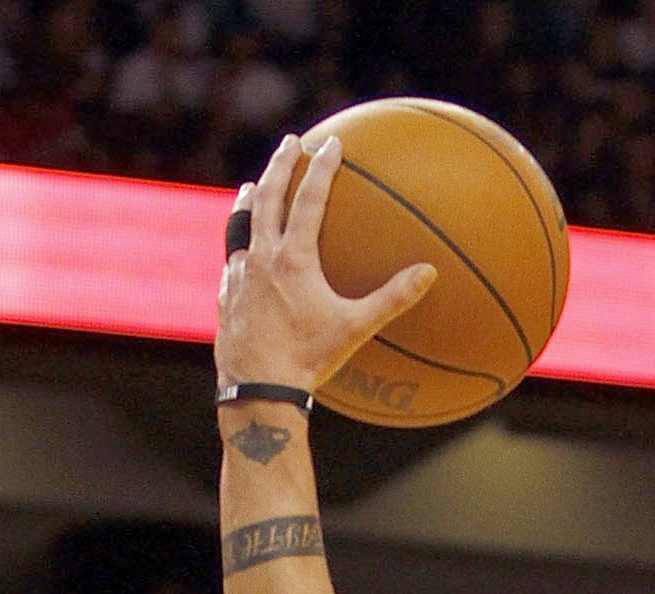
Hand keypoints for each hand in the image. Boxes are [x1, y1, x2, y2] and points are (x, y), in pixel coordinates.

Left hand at [218, 135, 436, 402]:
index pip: (309, 198)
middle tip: (290, 143)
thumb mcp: (355, 328)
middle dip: (281, 165)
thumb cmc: (308, 360)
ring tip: (253, 187)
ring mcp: (238, 275)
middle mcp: (261, 256)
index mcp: (293, 257)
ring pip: (241, 223)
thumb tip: (429, 273)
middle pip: (268, 197)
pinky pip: (230, 260)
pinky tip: (240, 250)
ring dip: (249, 200)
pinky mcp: (225, 297)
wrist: (257, 390)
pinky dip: (238, 245)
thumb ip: (392, 299)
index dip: (322, 167)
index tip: (331, 143)